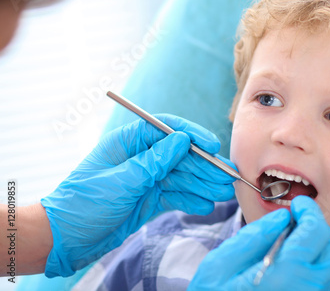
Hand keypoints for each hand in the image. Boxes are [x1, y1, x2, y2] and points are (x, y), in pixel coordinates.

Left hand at [41, 114, 234, 276]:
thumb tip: (182, 140)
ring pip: (180, 176)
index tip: (212, 146)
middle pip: (179, 155)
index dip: (192, 134)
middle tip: (227, 177)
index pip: (166, 129)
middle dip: (204, 166)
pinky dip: (189, 200)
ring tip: (222, 192)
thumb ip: (154, 161)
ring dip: (202, 184)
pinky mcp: (148, 198)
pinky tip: (204, 205)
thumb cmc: (83, 204)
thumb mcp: (121, 181)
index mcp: (128, 142)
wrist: (64, 239)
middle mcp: (140, 157)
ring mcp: (145, 178)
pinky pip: (174, 195)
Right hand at [189, 196, 329, 289]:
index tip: (299, 203)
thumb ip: (255, 237)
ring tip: (292, 235)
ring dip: (316, 246)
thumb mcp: (222, 263)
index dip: (309, 212)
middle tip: (299, 216)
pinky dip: (311, 263)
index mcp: (284, 277)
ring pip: (327, 268)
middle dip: (318, 228)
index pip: (314, 234)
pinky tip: (290, 256)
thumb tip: (282, 217)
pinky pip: (318, 281)